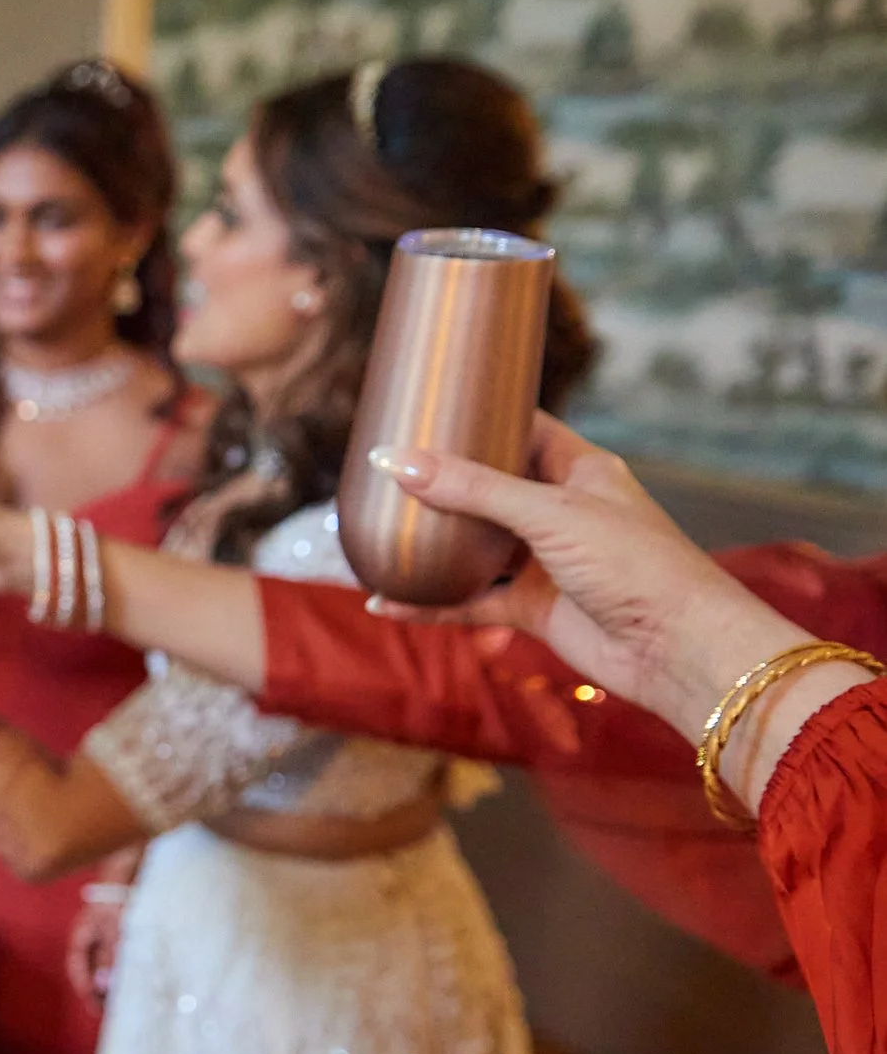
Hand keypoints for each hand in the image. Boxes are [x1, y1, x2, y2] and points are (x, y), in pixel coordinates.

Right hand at [66, 855, 137, 1007]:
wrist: (142, 855)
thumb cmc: (120, 884)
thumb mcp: (114, 923)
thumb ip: (110, 954)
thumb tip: (104, 985)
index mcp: (85, 930)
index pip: (78, 965)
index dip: (85, 988)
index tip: (96, 1010)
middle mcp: (100, 932)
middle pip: (98, 967)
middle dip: (105, 990)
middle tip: (117, 1013)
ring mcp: (120, 929)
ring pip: (118, 961)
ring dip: (124, 979)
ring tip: (136, 999)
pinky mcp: (140, 927)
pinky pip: (137, 952)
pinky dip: (141, 966)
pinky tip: (152, 977)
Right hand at [364, 415, 809, 732]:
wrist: (677, 648)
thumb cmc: (635, 565)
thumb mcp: (550, 514)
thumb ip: (473, 489)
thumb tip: (395, 462)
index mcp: (581, 471)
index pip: (525, 428)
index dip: (482, 414)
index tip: (430, 405)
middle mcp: (561, 512)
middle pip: (490, 487)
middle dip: (441, 481)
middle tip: (386, 467)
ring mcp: (545, 562)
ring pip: (474, 547)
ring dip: (431, 545)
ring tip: (375, 529)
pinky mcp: (533, 609)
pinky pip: (469, 602)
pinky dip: (429, 603)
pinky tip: (386, 602)